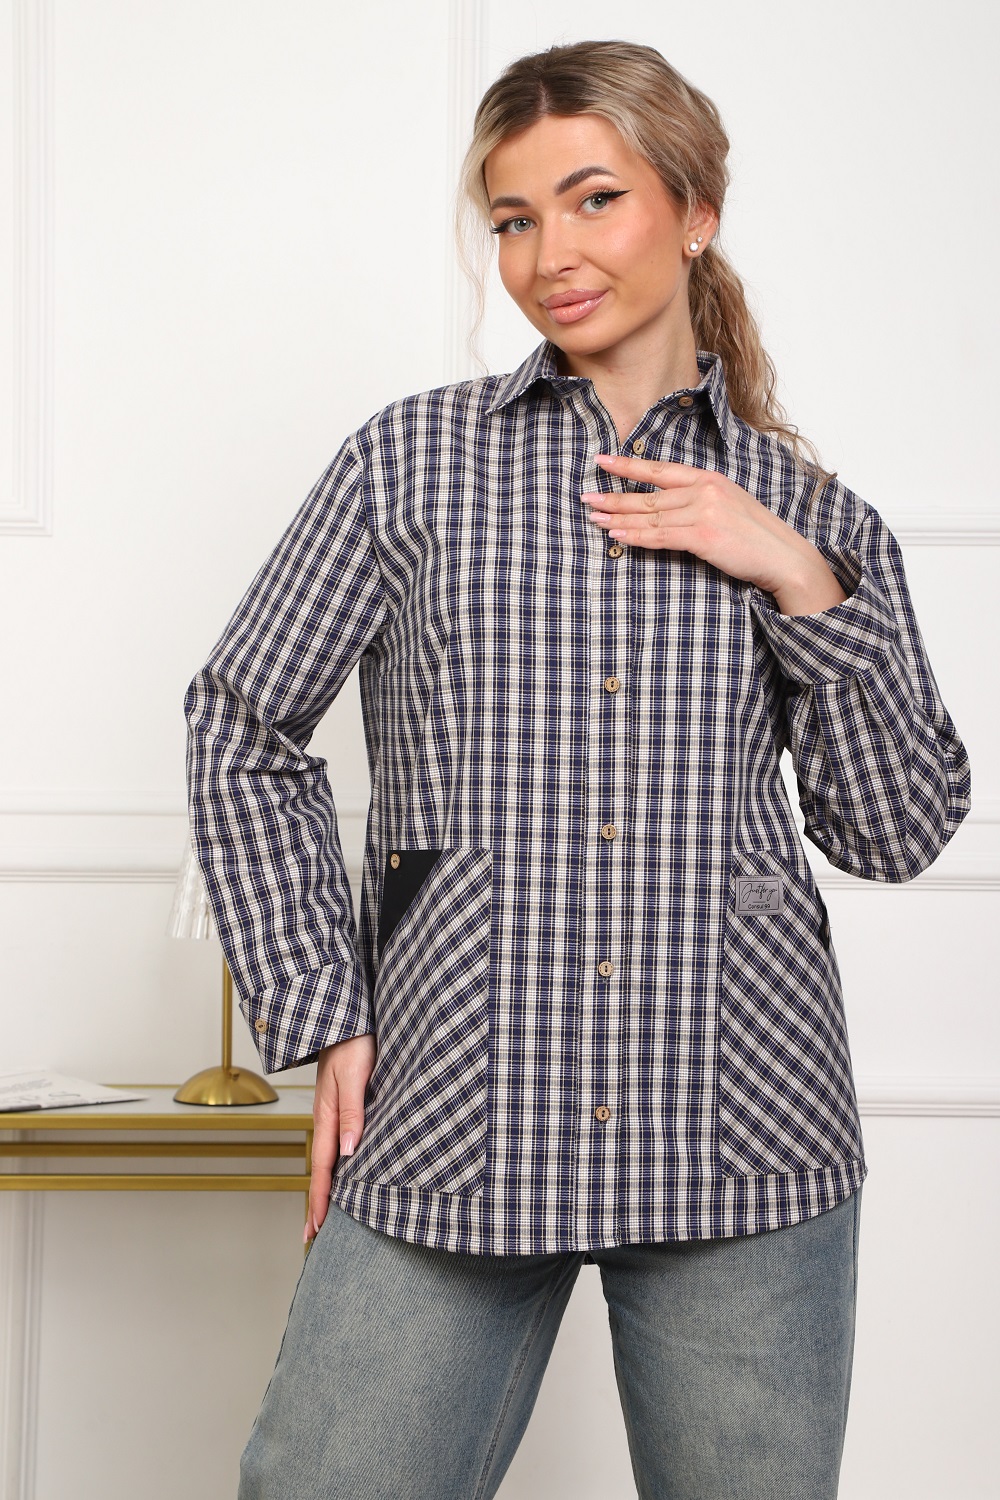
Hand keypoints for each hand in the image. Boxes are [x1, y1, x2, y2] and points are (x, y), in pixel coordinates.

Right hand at [306, 1030, 375, 1243]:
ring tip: (324, 1212)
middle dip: (316, 1203)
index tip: (316, 1229)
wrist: (344, 1016)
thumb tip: (349, 1151)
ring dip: (324, 1186)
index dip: (321, 1199)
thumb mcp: (356, 1075)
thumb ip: (353, 1111)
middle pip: (320, 1168)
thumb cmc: (353, 1041)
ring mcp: (331, 1111)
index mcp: (328, 1115)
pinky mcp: (339, 1102)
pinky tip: (341, 1169)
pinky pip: (334, 1142)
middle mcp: (326, 1118)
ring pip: (326, 1157)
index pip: (323, 1167)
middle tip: (312, 1236)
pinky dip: (333, 1165)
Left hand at [583, 453, 846, 616]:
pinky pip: (661, 537)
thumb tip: (666, 507)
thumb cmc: (756, 536)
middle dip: (614, 497)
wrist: (783, 556)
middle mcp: (704, 490)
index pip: (660, 469)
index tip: (602, 461)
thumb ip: (699, 500)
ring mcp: (703, 512)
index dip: (628, 465)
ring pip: (651, 516)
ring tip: (595, 519)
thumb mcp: (728, 506)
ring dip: (619, 519)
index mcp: (709, 478)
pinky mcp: (703, 537)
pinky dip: (636, 537)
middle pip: (649, 495)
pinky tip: (618, 536)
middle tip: (587, 498)